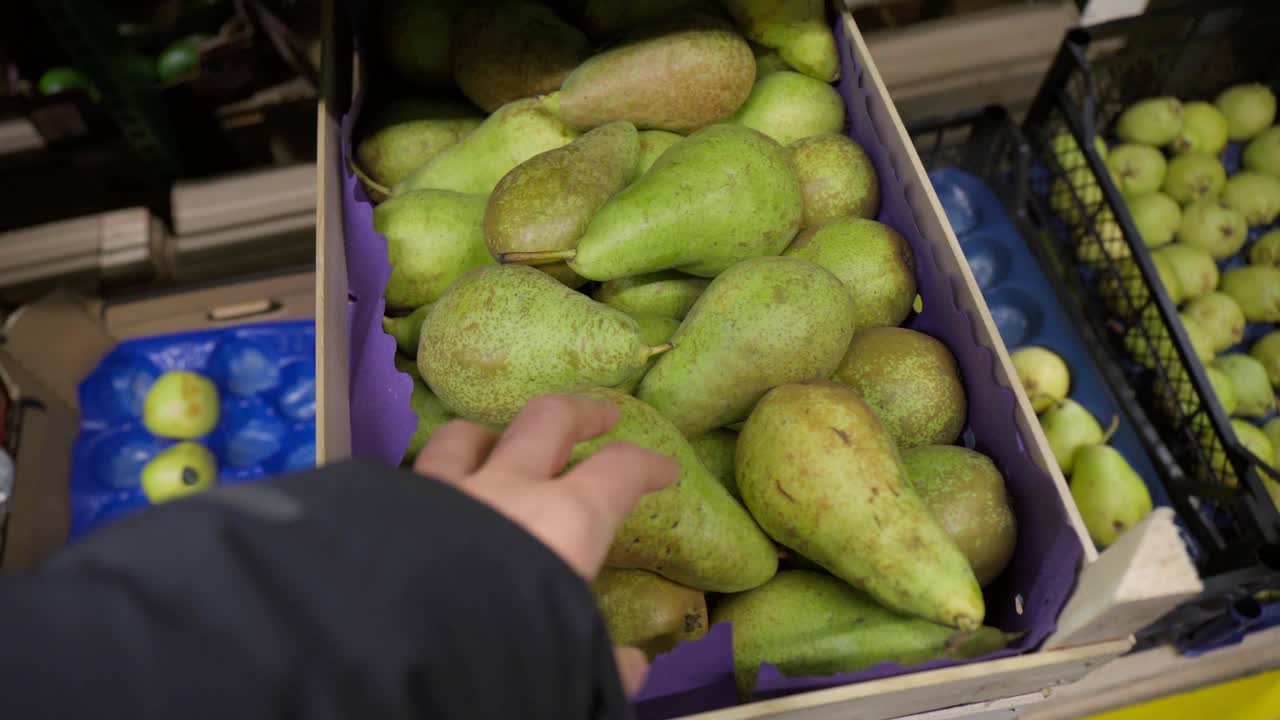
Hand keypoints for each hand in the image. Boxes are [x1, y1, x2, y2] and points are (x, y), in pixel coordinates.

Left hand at [413, 394, 679, 694]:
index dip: (647, 466)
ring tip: (498, 441)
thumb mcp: (575, 661)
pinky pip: (414, 477)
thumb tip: (631, 667)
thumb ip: (605, 660)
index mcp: (566, 520)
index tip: (665, 469)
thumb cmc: (507, 647)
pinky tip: (431, 498)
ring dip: (492, 435)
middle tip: (601, 416)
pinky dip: (432, 479)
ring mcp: (441, 492)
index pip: (620, 473)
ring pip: (468, 436)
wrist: (400, 647)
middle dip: (580, 412)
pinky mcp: (389, 512)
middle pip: (548, 422)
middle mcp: (506, 489)